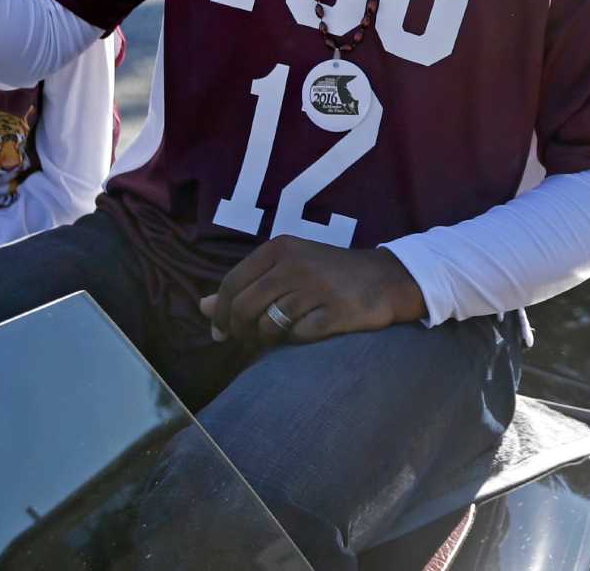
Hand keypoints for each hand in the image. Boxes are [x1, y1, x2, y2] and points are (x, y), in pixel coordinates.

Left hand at [199, 239, 425, 345]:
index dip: (220, 314)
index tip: (220, 333)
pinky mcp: (334, 312)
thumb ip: (245, 286)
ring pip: (268, 325)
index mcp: (278, 249)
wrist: (386, 279)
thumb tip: (203, 308)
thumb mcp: (286, 269)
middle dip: (239, 331)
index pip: (232, 284)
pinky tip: (307, 331)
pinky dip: (297, 340)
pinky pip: (298, 336)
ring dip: (268, 338)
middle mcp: (293, 264)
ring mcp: (315, 288)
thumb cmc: (329, 274)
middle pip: (244, 308)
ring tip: (280, 334)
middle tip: (248, 339)